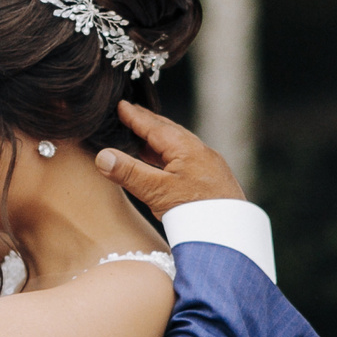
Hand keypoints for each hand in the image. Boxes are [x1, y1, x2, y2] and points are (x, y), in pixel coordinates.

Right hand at [92, 102, 245, 215]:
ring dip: (158, 140)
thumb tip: (102, 156)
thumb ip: (128, 173)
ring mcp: (207, 164)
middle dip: (147, 122)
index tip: (120, 104)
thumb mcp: (156, 192)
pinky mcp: (212, 178)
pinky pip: (185, 158)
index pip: (152, 125)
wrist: (233, 232)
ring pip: (177, 145)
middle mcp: (198, 150)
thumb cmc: (197, 211)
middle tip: (130, 113)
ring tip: (142, 138)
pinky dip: (169, 155)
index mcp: (183, 146)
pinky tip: (164, 165)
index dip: (134, 115)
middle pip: (167, 130)